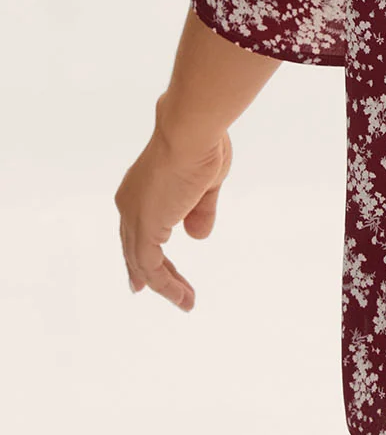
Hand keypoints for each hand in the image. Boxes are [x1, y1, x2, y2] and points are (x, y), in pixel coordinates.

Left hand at [115, 115, 233, 310]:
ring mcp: (134, 217)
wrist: (191, 132)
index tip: (149, 274)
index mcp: (140, 188)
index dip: (144, 250)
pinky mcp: (144, 229)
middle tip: (159, 293)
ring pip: (143, 263)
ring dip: (166, 285)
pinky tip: (182, 297)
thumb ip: (200, 210)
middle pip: (135, 248)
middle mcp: (129, 204)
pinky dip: (166, 286)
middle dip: (149, 273)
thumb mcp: (206, 183)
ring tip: (187, 302)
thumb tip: (197, 236)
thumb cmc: (202, 144)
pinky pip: (152, 268)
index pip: (137, 227)